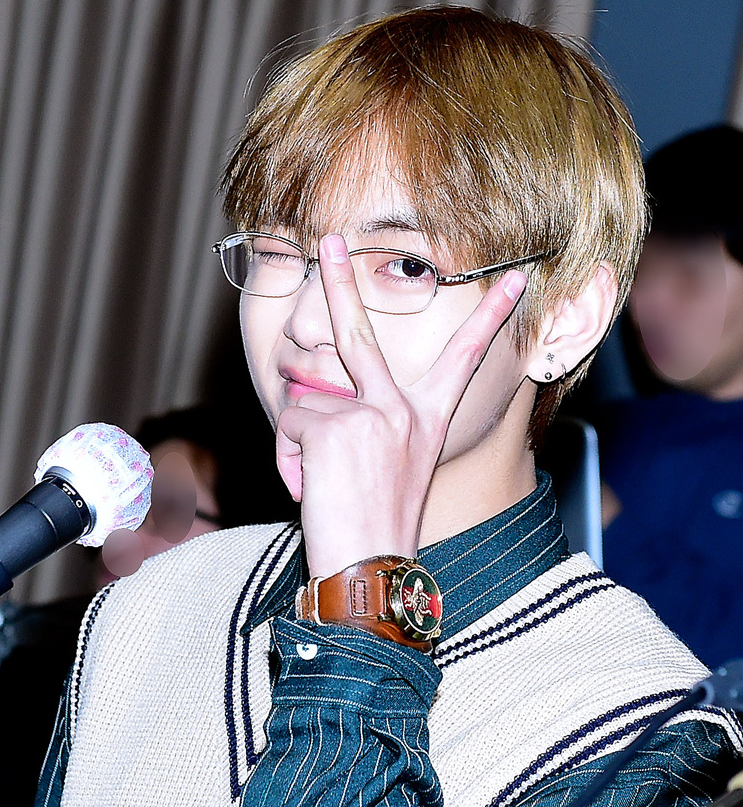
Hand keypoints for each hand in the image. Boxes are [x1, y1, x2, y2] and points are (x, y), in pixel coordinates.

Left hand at [276, 234, 526, 577]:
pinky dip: (288, 459)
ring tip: (320, 483)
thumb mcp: (391, 468)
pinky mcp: (335, 427)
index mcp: (426, 420)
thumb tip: (318, 396)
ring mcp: (370, 414)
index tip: (518, 279)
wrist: (371, 568)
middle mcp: (403, 410)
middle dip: (340, 278)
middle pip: (361, 332)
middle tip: (328, 238)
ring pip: (306, 400)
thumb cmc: (378, 526)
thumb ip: (370, 425)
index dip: (491, 318)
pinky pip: (290, 425)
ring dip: (299, 444)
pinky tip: (310, 489)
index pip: (463, 359)